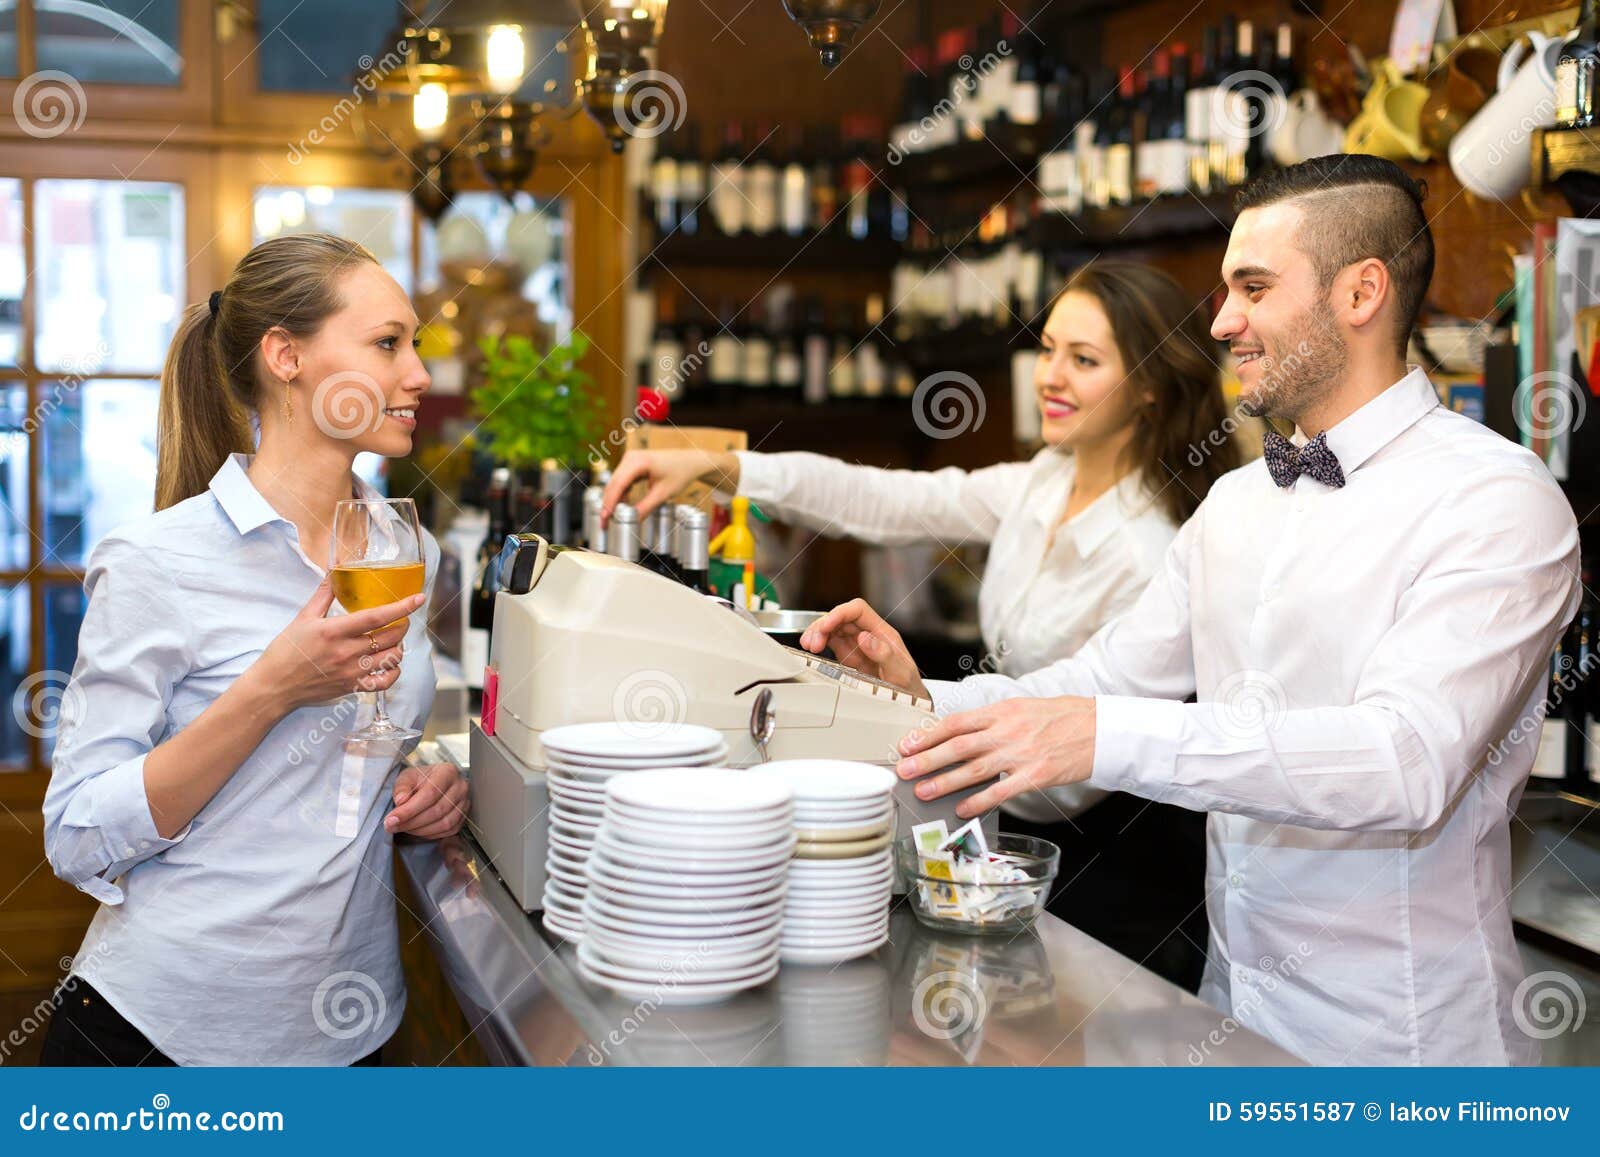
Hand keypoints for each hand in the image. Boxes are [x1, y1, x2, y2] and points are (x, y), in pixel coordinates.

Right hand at [250, 578, 422, 711]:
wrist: (274, 686)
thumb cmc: (286, 650)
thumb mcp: (303, 617)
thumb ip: (324, 594)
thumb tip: (335, 570)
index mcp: (334, 631)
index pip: (375, 617)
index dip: (400, 607)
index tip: (418, 599)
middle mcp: (346, 652)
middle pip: (390, 637)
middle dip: (402, 625)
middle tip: (400, 619)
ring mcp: (351, 672)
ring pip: (392, 658)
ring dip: (399, 646)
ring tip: (392, 639)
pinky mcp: (352, 687)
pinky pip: (384, 682)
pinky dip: (394, 672)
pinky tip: (390, 663)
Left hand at [386, 762, 468, 838]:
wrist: (433, 782)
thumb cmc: (420, 779)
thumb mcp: (407, 777)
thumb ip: (402, 787)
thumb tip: (400, 801)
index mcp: (447, 772)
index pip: (430, 794)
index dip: (409, 810)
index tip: (391, 819)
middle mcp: (461, 787)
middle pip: (437, 810)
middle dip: (411, 822)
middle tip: (391, 826)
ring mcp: (465, 803)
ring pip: (444, 824)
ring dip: (420, 830)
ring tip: (403, 827)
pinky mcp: (464, 817)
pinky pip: (448, 831)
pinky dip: (430, 834)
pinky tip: (417, 830)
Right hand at [599, 448, 737, 524]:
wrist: (690, 461)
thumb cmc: (680, 473)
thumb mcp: (663, 494)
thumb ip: (646, 508)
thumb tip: (632, 522)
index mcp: (638, 461)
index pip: (618, 485)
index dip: (609, 503)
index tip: (605, 518)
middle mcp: (631, 458)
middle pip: (613, 484)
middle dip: (608, 505)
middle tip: (605, 523)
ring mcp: (630, 460)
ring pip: (616, 483)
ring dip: (614, 500)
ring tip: (613, 518)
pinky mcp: (632, 464)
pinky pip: (622, 481)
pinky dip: (621, 494)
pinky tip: (622, 507)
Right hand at [799, 598, 928, 698]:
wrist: (909, 702)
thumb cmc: (909, 686)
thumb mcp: (901, 673)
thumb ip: (884, 654)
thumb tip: (864, 637)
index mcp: (882, 632)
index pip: (858, 610)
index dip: (840, 613)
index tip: (826, 625)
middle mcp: (868, 634)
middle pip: (841, 617)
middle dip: (824, 625)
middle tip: (813, 642)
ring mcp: (857, 644)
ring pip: (832, 628)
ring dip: (818, 633)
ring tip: (808, 645)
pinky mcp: (848, 655)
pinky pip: (830, 642)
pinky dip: (819, 642)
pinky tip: (812, 649)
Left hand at [895, 697, 1096, 818]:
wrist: (1098, 728)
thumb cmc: (1060, 717)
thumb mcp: (1022, 708)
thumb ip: (992, 721)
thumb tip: (960, 733)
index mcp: (1001, 711)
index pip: (956, 722)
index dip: (928, 734)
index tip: (907, 744)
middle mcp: (1007, 731)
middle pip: (958, 746)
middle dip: (926, 759)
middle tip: (903, 769)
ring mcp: (1020, 753)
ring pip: (974, 769)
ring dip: (945, 781)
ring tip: (923, 790)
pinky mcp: (1035, 775)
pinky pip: (1001, 790)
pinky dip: (978, 800)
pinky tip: (962, 808)